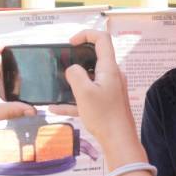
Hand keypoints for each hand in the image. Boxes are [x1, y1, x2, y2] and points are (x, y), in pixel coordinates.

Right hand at [49, 30, 138, 156]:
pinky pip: (89, 96)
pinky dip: (75, 100)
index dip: (85, 34)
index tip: (70, 43)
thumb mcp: (84, 92)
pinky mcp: (108, 102)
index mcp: (109, 68)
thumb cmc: (104, 116)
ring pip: (90, 78)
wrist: (119, 141)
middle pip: (95, 57)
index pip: (102, 39)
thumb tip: (72, 69)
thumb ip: (75, 75)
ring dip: (74, 80)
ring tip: (56, 85)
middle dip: (76, 58)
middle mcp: (113, 75)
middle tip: (61, 64)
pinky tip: (56, 108)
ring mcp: (111, 89)